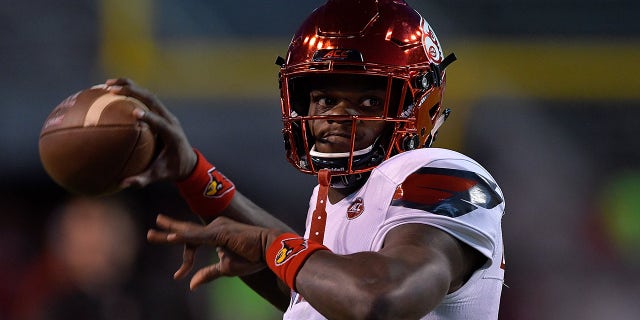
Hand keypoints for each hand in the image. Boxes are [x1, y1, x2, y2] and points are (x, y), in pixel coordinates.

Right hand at [105, 78, 197, 187]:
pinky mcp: (160, 113)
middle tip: (112, 89)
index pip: (160, 123)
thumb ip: (143, 180)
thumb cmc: (172, 169)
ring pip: (148, 95)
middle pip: (152, 100)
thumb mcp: (160, 176)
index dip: (149, 117)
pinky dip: (130, 93)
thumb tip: (122, 184)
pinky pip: (145, 99)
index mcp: (172, 134)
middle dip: (133, 92)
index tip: (134, 112)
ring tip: (107, 84)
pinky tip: (111, 91)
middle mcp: (170, 120)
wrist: (188, 161)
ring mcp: (165, 114)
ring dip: (130, 87)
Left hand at [147, 214, 282, 289]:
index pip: (193, 240)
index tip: (177, 276)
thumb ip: (208, 274)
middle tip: (150, 231)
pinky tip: (172, 237)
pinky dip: (184, 237)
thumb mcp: (226, 268)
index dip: (184, 259)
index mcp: (215, 234)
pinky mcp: (219, 233)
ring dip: (170, 233)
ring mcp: (216, 228)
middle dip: (168, 229)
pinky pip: (198, 237)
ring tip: (152, 233)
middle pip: (187, 230)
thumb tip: (191, 285)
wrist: (270, 250)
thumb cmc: (252, 257)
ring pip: (189, 233)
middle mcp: (214, 226)